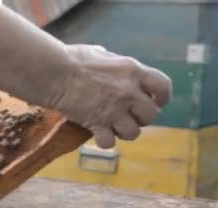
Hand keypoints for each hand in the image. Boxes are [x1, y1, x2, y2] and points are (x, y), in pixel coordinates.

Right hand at [49, 45, 171, 148]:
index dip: (163, 97)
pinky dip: (104, 141)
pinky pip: (109, 143)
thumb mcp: (101, 53)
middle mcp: (128, 92)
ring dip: (125, 131)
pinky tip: (98, 133)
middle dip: (142, 117)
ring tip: (113, 125)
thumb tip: (113, 66)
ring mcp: (114, 110)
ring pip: (134, 133)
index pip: (163, 87)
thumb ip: (114, 63)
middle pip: (151, 115)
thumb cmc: (72, 59)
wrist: (53, 73)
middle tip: (129, 115)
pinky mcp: (97, 124)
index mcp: (133, 71)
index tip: (156, 101)